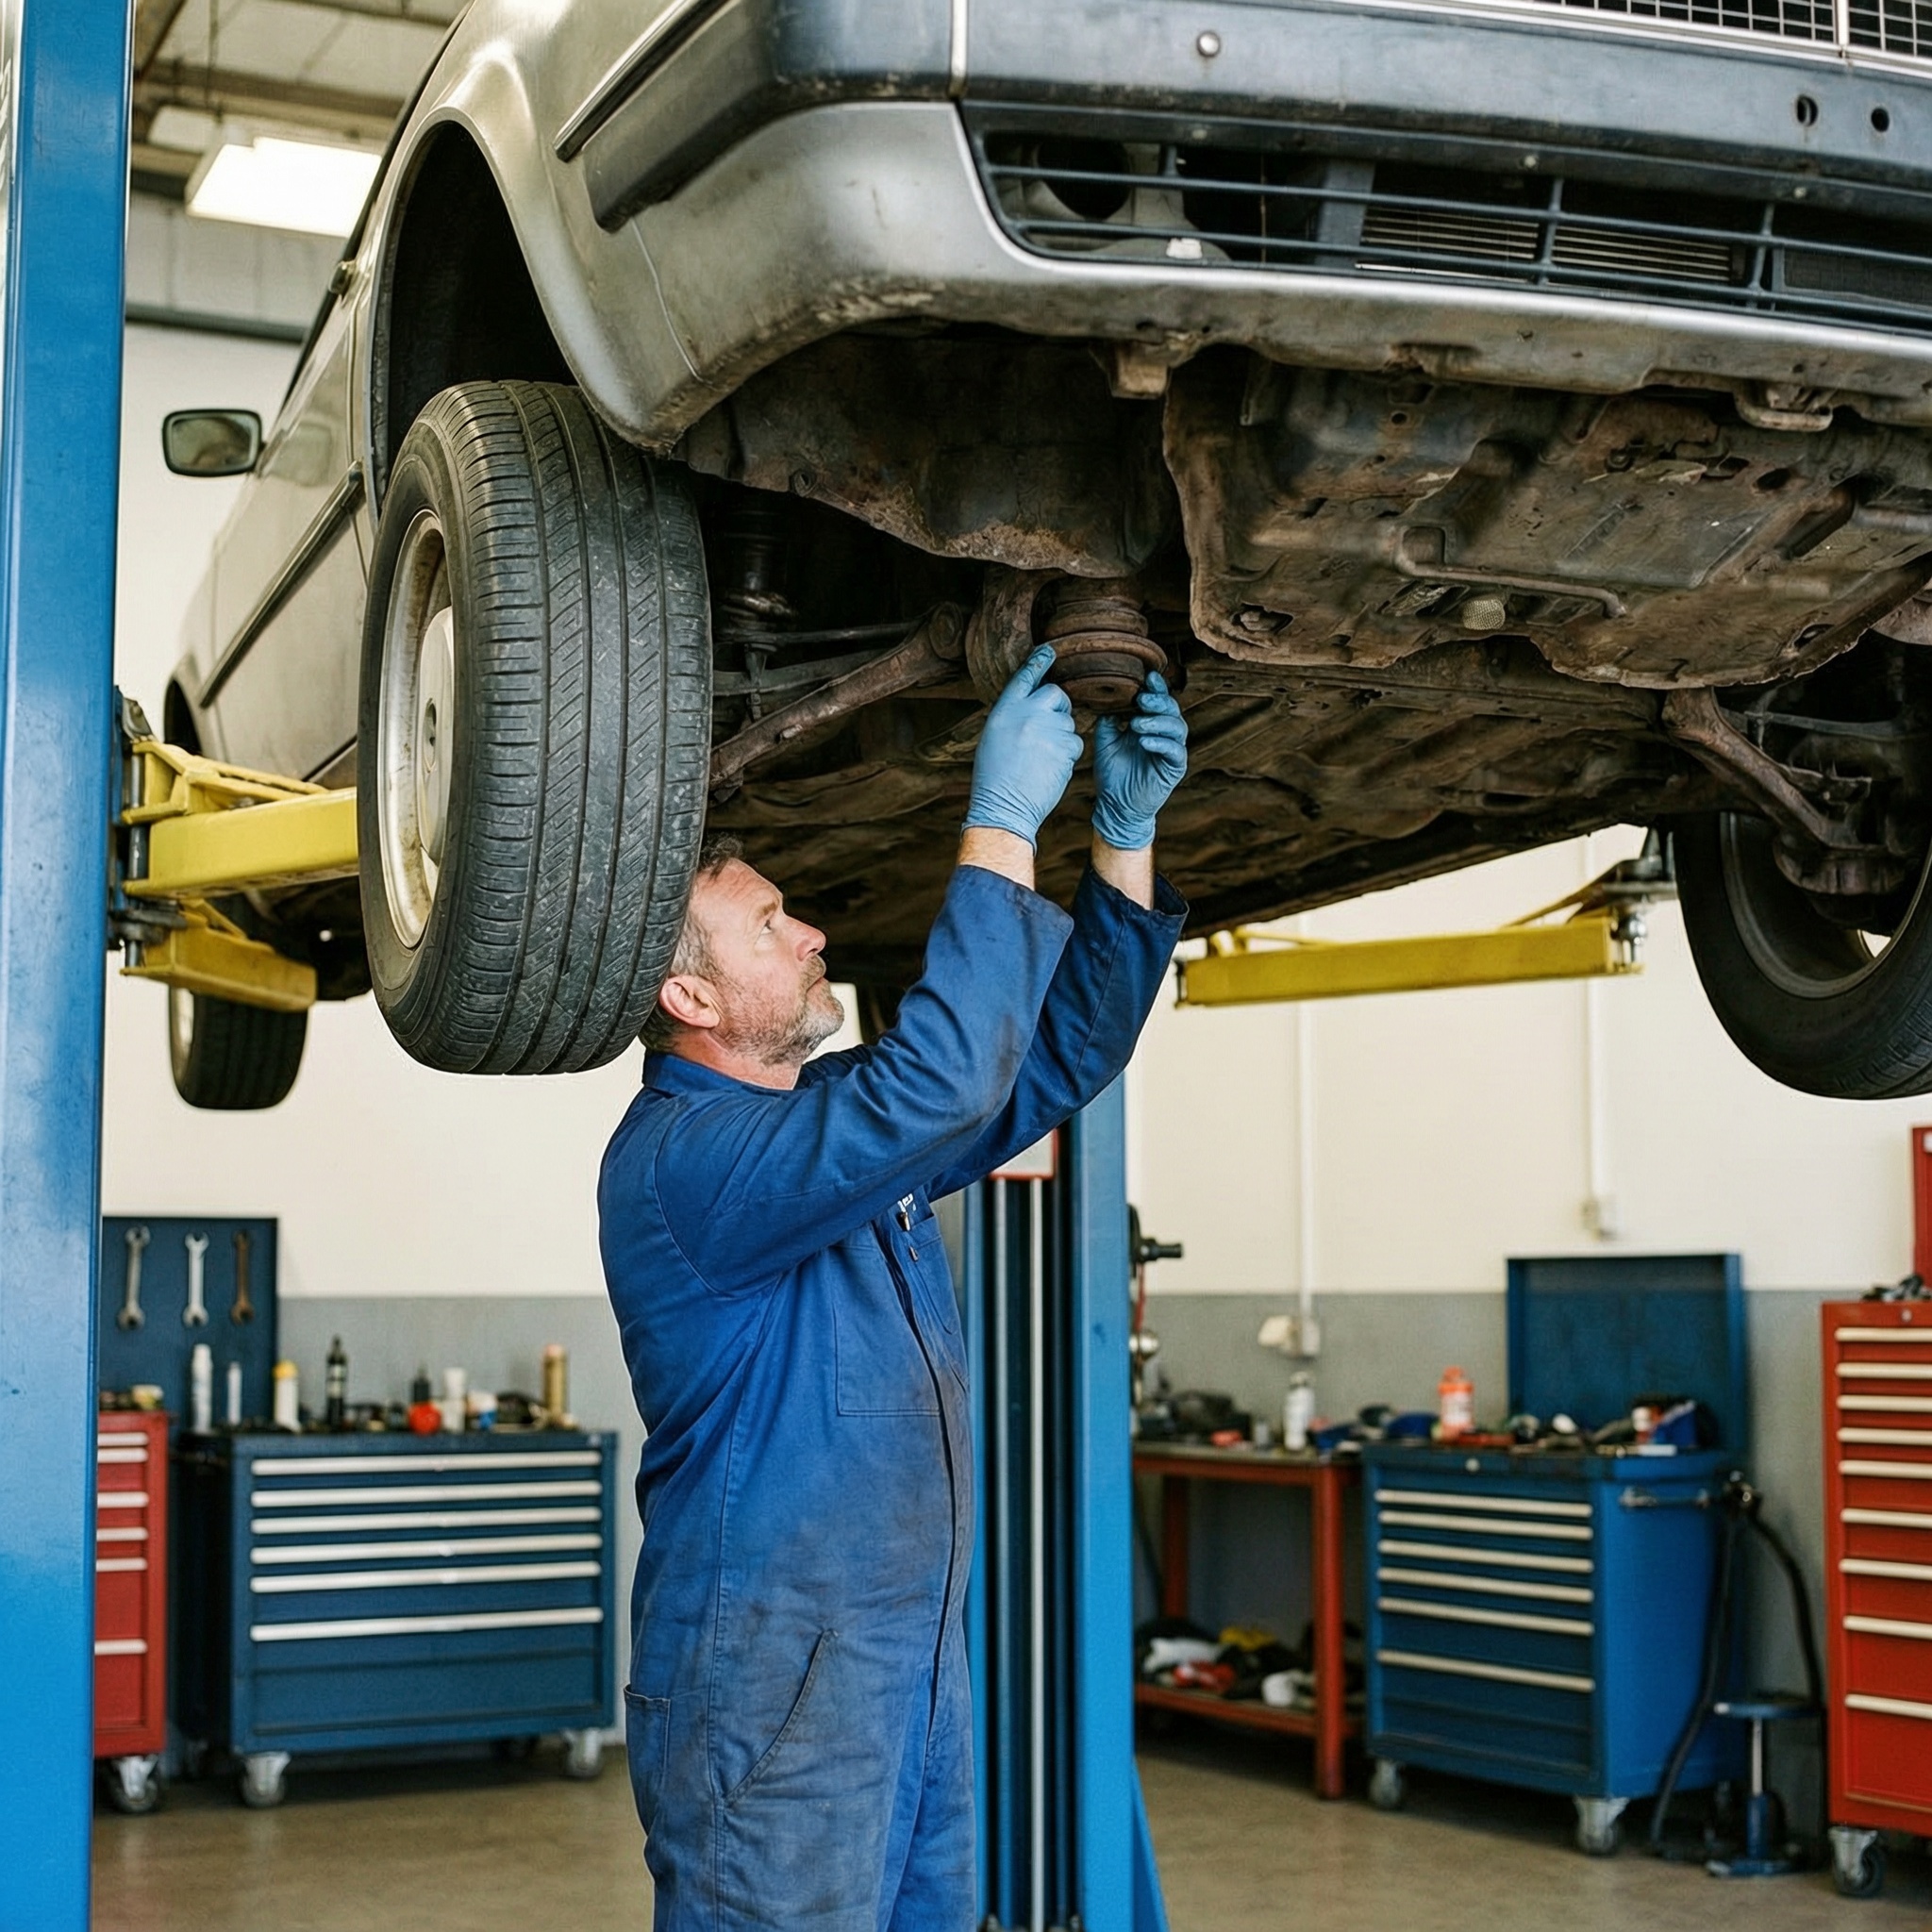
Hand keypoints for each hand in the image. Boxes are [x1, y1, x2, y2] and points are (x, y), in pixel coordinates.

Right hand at [963, 646, 1081, 846]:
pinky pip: (1076, 743)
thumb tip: (1036, 705)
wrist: (1003, 806)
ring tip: (1041, 759)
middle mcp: (1027, 713)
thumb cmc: (995, 776)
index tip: (1050, 651)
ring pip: (1069, 722)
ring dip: (1062, 737)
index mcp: (1005, 709)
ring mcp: (1048, 729)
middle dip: (1059, 707)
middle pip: (1056, 694)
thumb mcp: (995, 736)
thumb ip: (1015, 716)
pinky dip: (1068, 755)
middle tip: (1048, 730)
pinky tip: (1050, 768)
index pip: (1025, 677)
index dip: (1038, 662)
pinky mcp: (1065, 747)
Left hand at [1091, 672, 1187, 850]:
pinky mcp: (1174, 768)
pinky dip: (1160, 743)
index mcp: (1150, 725)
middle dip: (1158, 701)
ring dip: (1158, 722)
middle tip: (1141, 700)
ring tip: (1137, 724)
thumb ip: (1108, 721)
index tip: (1148, 677)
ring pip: (1176, 727)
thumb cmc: (1112, 774)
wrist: (1116, 806)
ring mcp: (1171, 751)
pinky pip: (1175, 751)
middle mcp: (1163, 734)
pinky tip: (1144, 741)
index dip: (1156, 688)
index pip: (1158, 701)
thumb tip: (1109, 701)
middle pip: (1171, 709)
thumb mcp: (1105, 742)